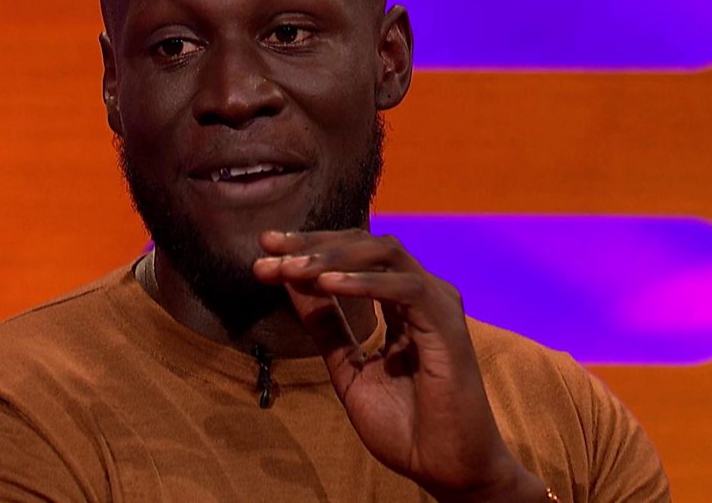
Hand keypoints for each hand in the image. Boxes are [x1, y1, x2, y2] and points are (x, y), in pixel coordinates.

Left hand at [252, 230, 547, 501]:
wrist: (444, 469)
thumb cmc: (405, 425)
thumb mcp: (348, 369)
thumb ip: (327, 326)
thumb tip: (291, 281)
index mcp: (401, 301)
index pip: (353, 256)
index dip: (308, 247)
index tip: (264, 250)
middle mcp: (422, 293)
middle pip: (365, 244)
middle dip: (313, 242)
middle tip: (269, 247)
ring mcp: (437, 304)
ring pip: (384, 254)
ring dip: (333, 257)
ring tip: (292, 268)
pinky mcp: (448, 325)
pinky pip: (405, 288)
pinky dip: (365, 283)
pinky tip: (328, 284)